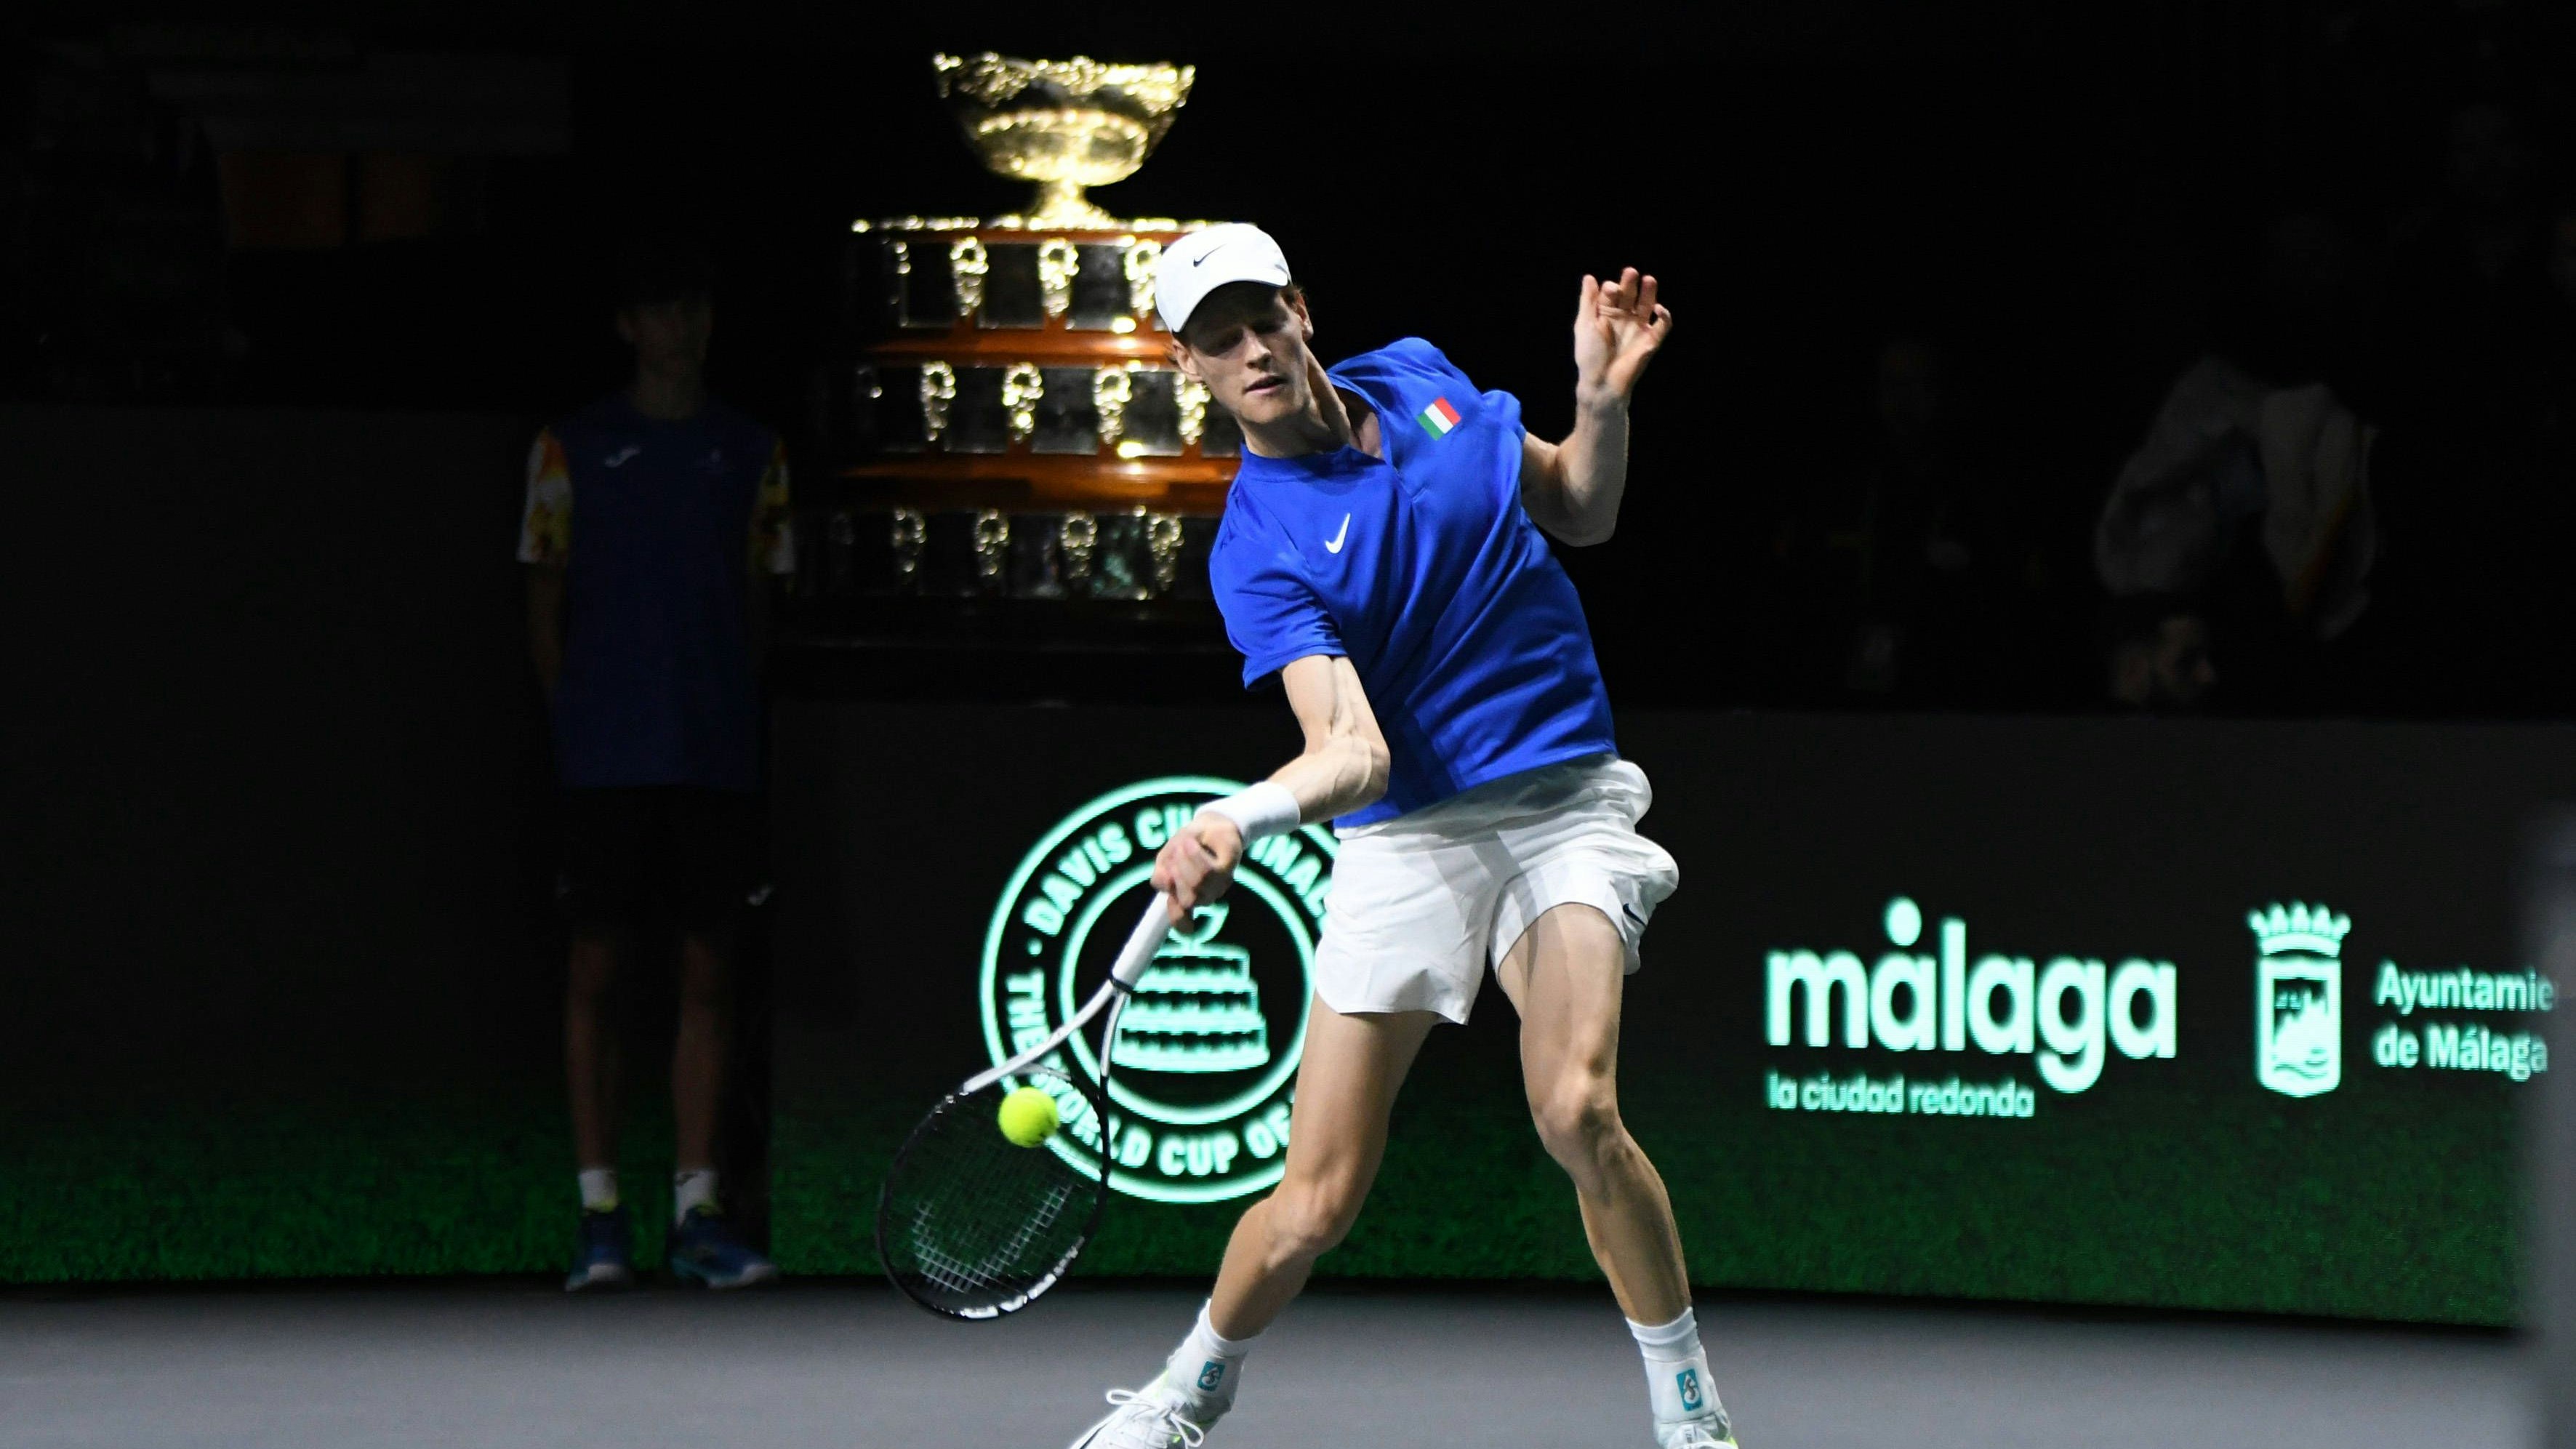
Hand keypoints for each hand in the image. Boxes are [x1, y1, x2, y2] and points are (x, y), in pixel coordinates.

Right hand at [1151, 814, 1242, 921]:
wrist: (1209, 824)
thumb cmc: (1186, 844)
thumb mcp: (1165, 858)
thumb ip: (1160, 875)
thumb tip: (1164, 883)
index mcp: (1185, 897)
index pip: (1182, 921)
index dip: (1178, 919)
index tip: (1173, 897)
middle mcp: (1203, 896)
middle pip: (1188, 899)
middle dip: (1176, 873)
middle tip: (1174, 850)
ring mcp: (1217, 885)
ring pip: (1197, 883)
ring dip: (1184, 861)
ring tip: (1182, 842)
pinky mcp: (1227, 870)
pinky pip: (1209, 871)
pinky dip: (1195, 856)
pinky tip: (1190, 843)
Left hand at [1572, 268, 1672, 403]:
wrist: (1602, 382)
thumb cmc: (1590, 356)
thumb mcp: (1585, 325)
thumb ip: (1588, 301)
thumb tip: (1589, 277)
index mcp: (1606, 314)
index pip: (1612, 293)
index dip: (1612, 288)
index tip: (1611, 289)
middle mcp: (1624, 318)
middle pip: (1631, 295)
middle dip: (1631, 283)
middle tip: (1631, 272)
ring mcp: (1639, 328)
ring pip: (1647, 304)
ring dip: (1649, 292)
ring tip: (1648, 279)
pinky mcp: (1651, 340)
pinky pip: (1663, 325)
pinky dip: (1665, 316)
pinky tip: (1658, 308)